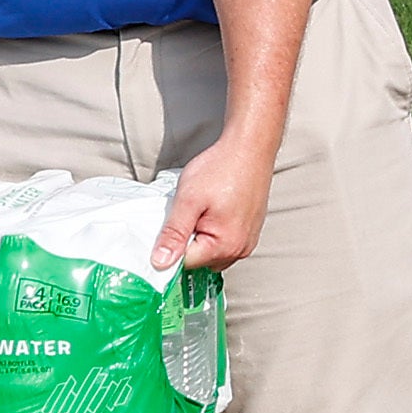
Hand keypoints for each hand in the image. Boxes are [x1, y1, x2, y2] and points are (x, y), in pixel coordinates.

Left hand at [155, 130, 279, 270]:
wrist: (249, 148)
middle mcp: (240, 249)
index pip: (185, 264)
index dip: (170, 247)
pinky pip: (226, 243)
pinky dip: (215, 233)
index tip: (168, 227)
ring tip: (202, 211)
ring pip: (213, 254)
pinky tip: (213, 211)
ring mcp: (248, 241)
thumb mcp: (188, 200)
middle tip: (187, 214)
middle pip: (200, 262)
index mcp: (225, 245)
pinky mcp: (251, 232)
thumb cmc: (221, 169)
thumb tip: (160, 263)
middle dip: (188, 244)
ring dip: (202, 238)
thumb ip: (173, 234)